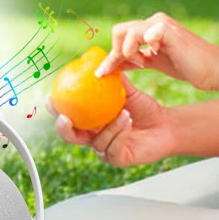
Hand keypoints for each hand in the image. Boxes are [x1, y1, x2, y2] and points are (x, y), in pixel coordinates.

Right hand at [47, 76, 174, 166]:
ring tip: (123, 113)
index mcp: (89, 119)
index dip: (55, 108)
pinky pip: (112, 148)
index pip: (66, 115)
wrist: (167, 124)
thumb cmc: (145, 108)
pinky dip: (119, 134)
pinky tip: (127, 122)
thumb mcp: (127, 91)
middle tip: (65, 119)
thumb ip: (113, 78)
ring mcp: (104, 149)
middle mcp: (93, 136)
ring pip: (95, 142)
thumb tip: (99, 61)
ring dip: (108, 127)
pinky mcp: (118, 158)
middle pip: (69, 136)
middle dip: (63, 129)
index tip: (52, 98)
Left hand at [95, 11, 218, 90]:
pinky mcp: (168, 31)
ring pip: (126, 32)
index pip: (120, 35)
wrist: (213, 70)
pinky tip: (151, 58)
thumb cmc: (186, 66)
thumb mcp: (153, 62)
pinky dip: (140, 49)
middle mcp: (154, 21)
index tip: (102, 73)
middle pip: (118, 30)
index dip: (111, 55)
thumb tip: (113, 64)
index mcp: (149, 27)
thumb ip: (134, 59)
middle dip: (117, 53)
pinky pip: (144, 34)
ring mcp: (161, 24)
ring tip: (142, 63)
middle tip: (131, 67)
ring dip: (127, 52)